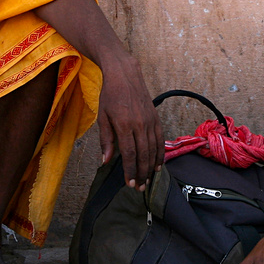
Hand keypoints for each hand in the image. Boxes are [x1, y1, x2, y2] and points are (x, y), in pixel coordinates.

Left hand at [98, 52, 161, 187]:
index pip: (129, 154)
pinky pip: (160, 140)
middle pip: (143, 154)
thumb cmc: (110, 95)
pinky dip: (160, 153)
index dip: (130, 171)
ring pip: (153, 149)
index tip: (130, 184)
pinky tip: (159, 165)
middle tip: (140, 188)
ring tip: (149, 180)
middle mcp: (140, 124)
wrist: (125, 75)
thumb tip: (106, 161)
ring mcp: (150, 121)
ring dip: (151, 167)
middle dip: (142, 173)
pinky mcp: (156, 118)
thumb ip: (106, 140)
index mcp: (124, 125)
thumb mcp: (102, 117)